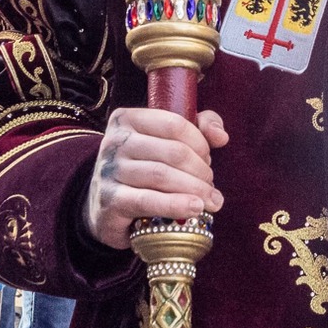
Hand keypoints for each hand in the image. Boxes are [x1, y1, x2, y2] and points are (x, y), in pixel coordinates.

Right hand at [83, 107, 227, 249]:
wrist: (106, 208)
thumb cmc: (145, 168)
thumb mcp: (168, 140)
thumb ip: (200, 127)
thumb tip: (221, 136)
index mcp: (127, 119)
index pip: (175, 124)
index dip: (200, 143)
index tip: (209, 160)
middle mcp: (114, 141)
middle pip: (173, 151)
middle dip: (201, 170)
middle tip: (211, 186)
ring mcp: (108, 171)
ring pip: (162, 175)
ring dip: (194, 189)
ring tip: (210, 201)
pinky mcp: (109, 200)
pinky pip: (148, 200)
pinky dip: (176, 204)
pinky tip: (195, 209)